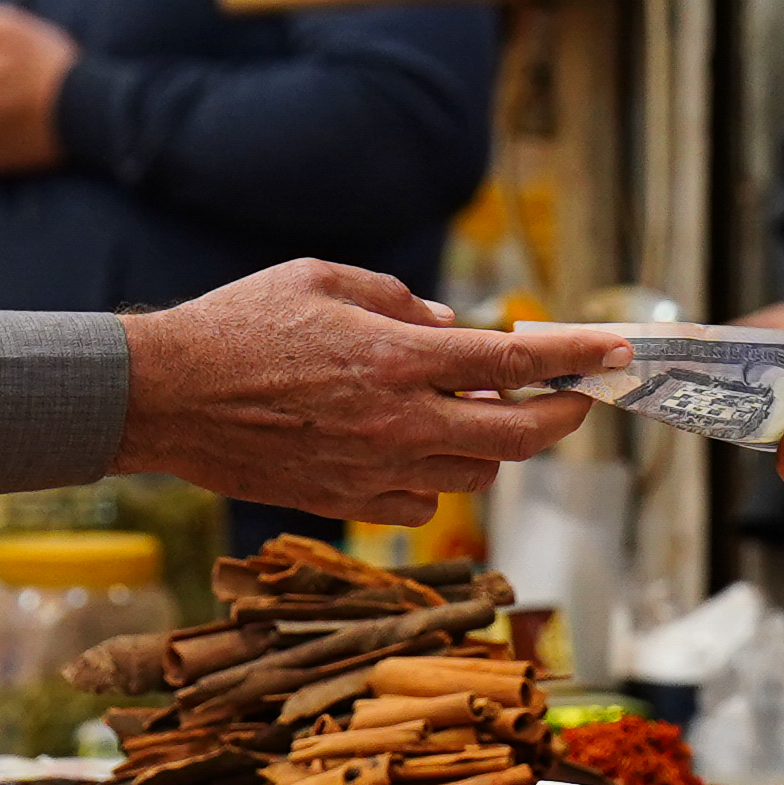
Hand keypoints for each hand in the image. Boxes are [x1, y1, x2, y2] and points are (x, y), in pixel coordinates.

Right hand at [113, 261, 598, 525]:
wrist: (168, 396)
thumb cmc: (240, 323)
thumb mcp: (326, 279)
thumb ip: (402, 302)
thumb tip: (456, 331)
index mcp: (399, 358)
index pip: (516, 363)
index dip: (576, 357)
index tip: (615, 354)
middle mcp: (399, 423)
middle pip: (517, 435)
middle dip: (561, 417)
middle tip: (573, 398)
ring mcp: (374, 471)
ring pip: (475, 474)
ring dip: (491, 443)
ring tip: (474, 412)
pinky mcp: (346, 504)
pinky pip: (423, 505)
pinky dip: (436, 480)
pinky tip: (417, 450)